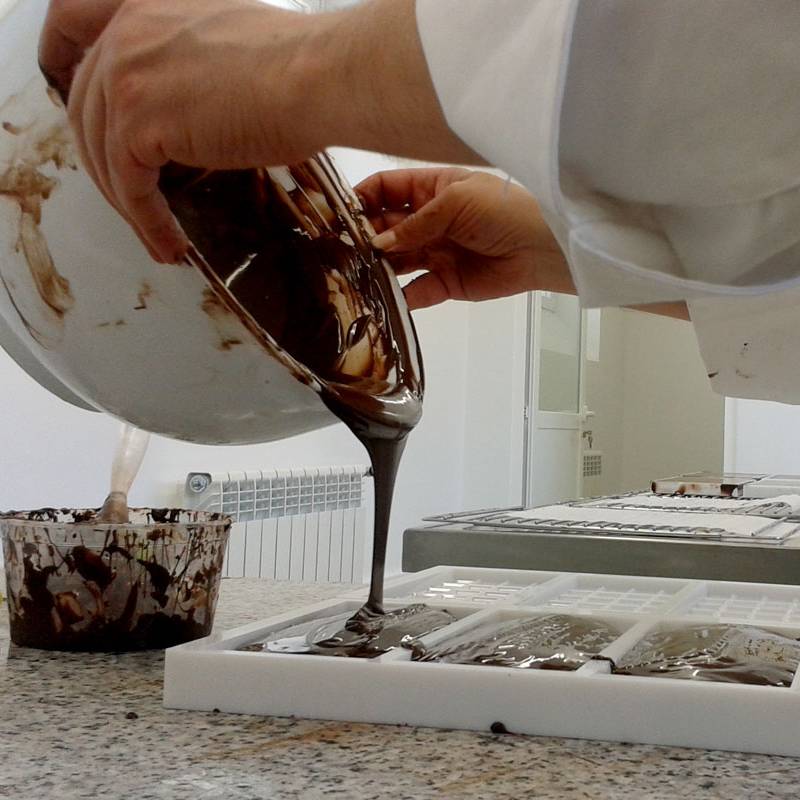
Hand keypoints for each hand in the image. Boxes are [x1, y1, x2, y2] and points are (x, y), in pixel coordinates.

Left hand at [39, 0, 479, 263]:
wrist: (318, 79)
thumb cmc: (300, 65)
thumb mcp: (228, 45)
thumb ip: (191, 64)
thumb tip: (196, 106)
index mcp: (145, 3)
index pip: (74, 23)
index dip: (64, 62)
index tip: (69, 91)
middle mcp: (126, 33)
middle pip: (85, 105)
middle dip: (104, 158)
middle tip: (130, 193)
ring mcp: (126, 77)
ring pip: (101, 152)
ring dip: (127, 201)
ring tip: (155, 231)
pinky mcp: (138, 125)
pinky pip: (128, 185)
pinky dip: (146, 222)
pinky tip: (168, 243)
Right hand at [357, 168, 572, 309]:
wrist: (542, 248)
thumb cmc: (502, 210)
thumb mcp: (456, 202)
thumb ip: (414, 224)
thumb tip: (377, 243)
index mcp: (430, 189)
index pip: (385, 189)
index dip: (362, 199)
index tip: (338, 215)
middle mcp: (428, 220)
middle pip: (385, 227)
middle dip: (363, 237)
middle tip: (336, 251)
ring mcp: (434, 252)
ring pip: (395, 260)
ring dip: (376, 267)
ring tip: (350, 276)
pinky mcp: (444, 283)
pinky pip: (415, 290)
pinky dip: (397, 296)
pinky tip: (377, 299)